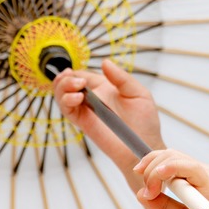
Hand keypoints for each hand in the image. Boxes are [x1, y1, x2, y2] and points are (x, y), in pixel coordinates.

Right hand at [53, 60, 164, 192]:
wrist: (143, 146)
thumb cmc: (145, 122)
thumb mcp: (138, 93)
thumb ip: (121, 77)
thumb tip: (104, 62)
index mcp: (105, 88)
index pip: (83, 75)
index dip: (76, 72)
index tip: (75, 73)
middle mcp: (93, 98)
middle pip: (68, 84)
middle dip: (66, 79)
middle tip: (78, 82)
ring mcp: (87, 111)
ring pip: (63, 95)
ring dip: (63, 87)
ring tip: (77, 87)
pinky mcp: (83, 123)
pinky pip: (67, 110)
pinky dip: (66, 100)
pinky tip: (77, 97)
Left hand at [135, 149, 208, 208]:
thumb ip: (163, 205)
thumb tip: (141, 194)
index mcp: (196, 178)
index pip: (170, 160)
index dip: (151, 162)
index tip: (138, 172)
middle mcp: (201, 172)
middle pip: (169, 155)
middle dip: (149, 166)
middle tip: (145, 188)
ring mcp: (206, 174)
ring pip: (174, 157)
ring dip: (155, 171)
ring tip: (151, 191)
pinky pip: (187, 166)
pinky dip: (169, 168)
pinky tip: (159, 176)